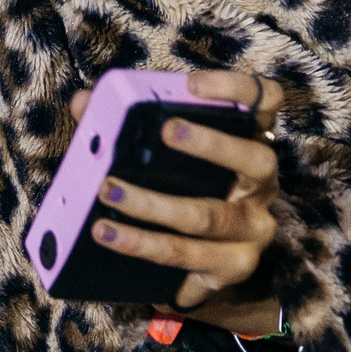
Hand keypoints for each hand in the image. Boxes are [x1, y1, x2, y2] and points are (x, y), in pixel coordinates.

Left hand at [66, 71, 284, 327]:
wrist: (202, 259)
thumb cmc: (180, 186)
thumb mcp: (162, 151)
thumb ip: (125, 120)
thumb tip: (85, 103)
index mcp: (249, 142)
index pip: (265, 101)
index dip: (237, 88)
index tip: (193, 84)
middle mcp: (261, 185)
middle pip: (255, 160)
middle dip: (210, 144)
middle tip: (165, 130)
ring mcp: (252, 230)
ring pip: (207, 216)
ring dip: (152, 203)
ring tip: (107, 189)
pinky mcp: (232, 267)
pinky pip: (185, 256)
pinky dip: (141, 244)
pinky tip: (108, 235)